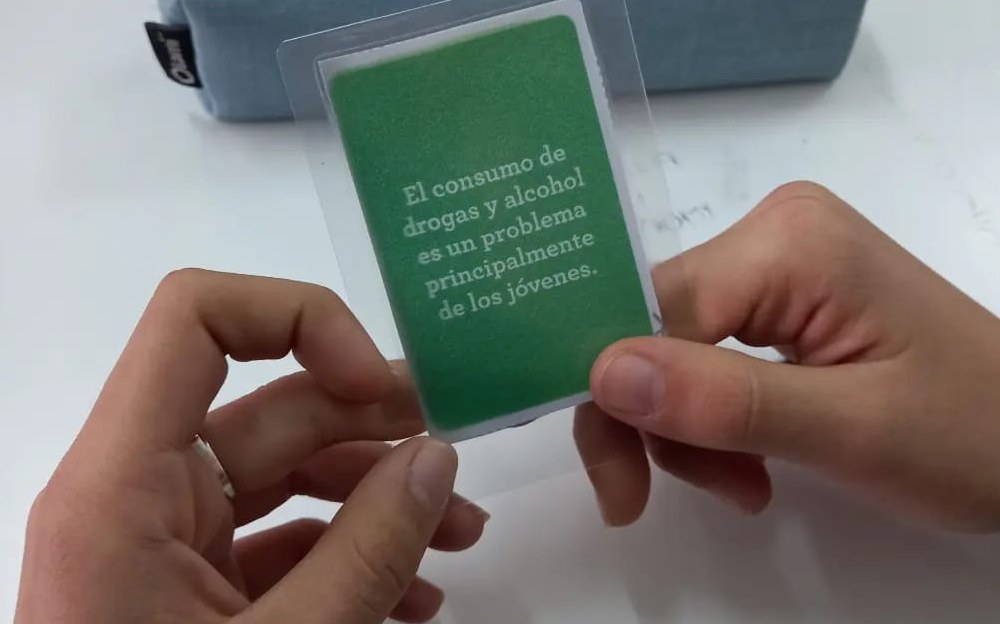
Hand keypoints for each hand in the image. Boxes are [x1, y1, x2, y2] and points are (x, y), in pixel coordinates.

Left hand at [16, 270, 486, 623]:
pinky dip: (351, 556)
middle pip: (265, 408)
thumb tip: (437, 457)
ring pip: (284, 479)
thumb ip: (368, 551)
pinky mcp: (194, 594)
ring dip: (378, 495)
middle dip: (373, 425)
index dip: (298, 319)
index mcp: (123, 483)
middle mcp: (138, 496)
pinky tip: (419, 595)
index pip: (196, 320)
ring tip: (462, 531)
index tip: (380, 383)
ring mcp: (168, 547)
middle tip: (459, 447)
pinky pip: (281, 547)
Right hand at [575, 182, 999, 532]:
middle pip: (655, 328)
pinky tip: (749, 459)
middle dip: (658, 421)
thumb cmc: (971, 433)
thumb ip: (728, 403)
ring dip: (689, 429)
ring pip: (673, 347)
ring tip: (745, 484)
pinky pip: (708, 351)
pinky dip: (713, 416)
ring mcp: (778, 260)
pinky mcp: (785, 292)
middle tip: (684, 495)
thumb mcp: (852, 430)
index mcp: (787, 242)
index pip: (654, 312)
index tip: (623, 490)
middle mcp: (771, 232)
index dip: (622, 399)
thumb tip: (602, 373)